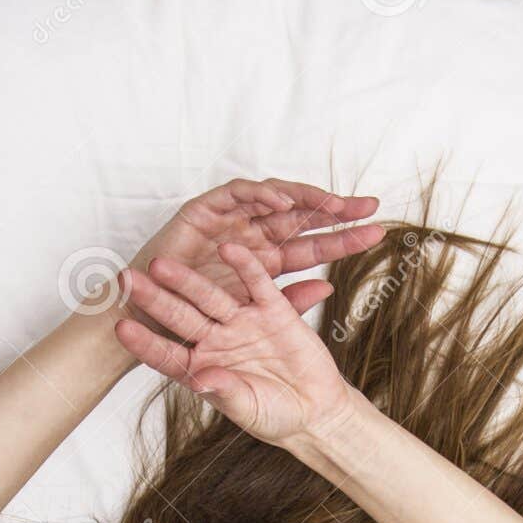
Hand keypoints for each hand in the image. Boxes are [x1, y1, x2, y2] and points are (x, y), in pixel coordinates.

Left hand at [114, 242, 355, 446]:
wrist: (314, 409)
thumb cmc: (276, 416)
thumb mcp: (248, 409)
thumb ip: (224, 393)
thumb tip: (200, 380)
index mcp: (201, 368)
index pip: (166, 354)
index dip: (145, 342)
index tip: (121, 328)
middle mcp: (215, 340)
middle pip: (180, 316)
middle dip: (154, 299)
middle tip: (126, 280)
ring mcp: (242, 322)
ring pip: (210, 297)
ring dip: (187, 280)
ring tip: (160, 264)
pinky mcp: (273, 309)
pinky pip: (257, 284)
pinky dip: (245, 267)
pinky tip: (228, 250)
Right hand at [127, 177, 383, 317]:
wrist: (145, 328)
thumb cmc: (195, 326)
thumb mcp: (253, 322)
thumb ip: (288, 303)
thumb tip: (327, 288)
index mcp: (266, 262)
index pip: (312, 244)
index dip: (343, 236)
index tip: (377, 231)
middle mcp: (251, 237)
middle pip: (301, 216)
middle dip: (335, 210)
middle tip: (369, 205)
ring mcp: (228, 222)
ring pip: (273, 199)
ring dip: (303, 198)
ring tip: (332, 203)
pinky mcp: (203, 211)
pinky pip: (236, 194)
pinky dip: (259, 194)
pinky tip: (282, 201)